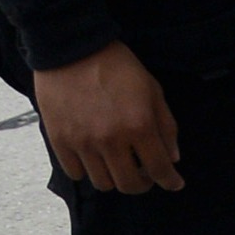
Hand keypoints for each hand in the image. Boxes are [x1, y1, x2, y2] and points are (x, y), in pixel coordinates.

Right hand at [34, 41, 181, 192]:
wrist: (72, 49)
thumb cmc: (117, 66)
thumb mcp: (152, 90)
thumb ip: (165, 126)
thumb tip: (172, 158)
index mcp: (139, 126)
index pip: (159, 169)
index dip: (170, 181)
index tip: (174, 184)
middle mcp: (111, 140)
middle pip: (129, 185)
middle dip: (142, 184)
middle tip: (144, 174)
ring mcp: (82, 143)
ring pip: (103, 183)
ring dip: (115, 178)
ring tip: (118, 164)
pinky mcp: (59, 141)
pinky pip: (76, 173)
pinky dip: (88, 171)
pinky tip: (94, 158)